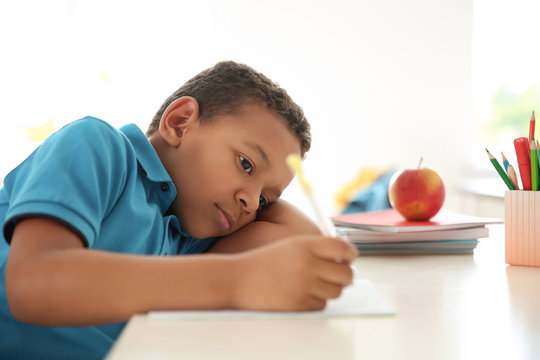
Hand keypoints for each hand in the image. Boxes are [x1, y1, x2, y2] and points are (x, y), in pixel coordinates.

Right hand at [231, 235, 357, 310]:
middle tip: (338, 275)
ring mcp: (303, 286)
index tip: (349, 257)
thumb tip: (346, 257)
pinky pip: (321, 305)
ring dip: (330, 289)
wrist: (237, 279)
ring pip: (336, 291)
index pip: (342, 247)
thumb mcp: (289, 246)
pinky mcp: (298, 305)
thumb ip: (316, 248)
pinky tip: (301, 294)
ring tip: (315, 284)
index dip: (350, 253)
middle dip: (345, 275)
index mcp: (304, 245)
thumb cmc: (265, 262)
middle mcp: (306, 264)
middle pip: (346, 274)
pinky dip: (315, 301)